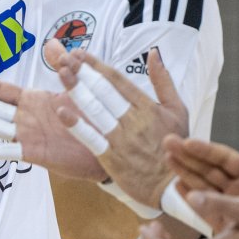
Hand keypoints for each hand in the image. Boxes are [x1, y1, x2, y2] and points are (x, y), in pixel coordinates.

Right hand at [0, 62, 104, 181]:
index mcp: (32, 100)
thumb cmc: (94, 116)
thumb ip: (63, 66)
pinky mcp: (34, 154)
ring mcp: (26, 136)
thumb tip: (52, 43)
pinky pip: (6, 151)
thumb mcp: (78, 85)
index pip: (0, 88)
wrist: (111, 145)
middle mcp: (24, 117)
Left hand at [54, 46, 188, 207]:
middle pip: (103, 91)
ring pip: (95, 110)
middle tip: (65, 58)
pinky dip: (77, 126)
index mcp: (147, 107)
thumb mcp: (178, 110)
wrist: (173, 185)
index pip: (117, 80)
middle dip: (82, 72)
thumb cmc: (176, 146)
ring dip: (77, 90)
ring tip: (61, 74)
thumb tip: (153, 53)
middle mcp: (133, 120)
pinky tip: (62, 112)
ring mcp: (121, 139)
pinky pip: (92, 139)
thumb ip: (163, 80)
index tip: (80, 54)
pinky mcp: (112, 159)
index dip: (96, 65)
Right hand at [165, 135, 238, 227]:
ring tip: (167, 160)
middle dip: (188, 156)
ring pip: (204, 186)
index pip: (226, 159)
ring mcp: (234, 205)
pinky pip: (207, 208)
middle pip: (209, 169)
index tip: (188, 141)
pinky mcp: (231, 222)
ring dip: (185, 172)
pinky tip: (177, 188)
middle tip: (167, 143)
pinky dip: (192, 198)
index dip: (206, 150)